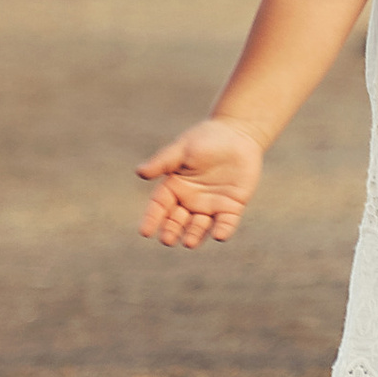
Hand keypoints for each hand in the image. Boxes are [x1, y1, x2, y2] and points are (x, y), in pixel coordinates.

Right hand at [136, 119, 263, 248]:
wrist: (237, 133)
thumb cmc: (206, 138)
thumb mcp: (182, 149)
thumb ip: (163, 162)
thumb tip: (140, 172)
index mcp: (174, 187)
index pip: (159, 206)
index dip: (151, 219)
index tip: (145, 232)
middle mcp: (190, 200)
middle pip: (177, 221)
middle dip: (171, 231)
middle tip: (167, 239)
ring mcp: (211, 205)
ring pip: (199, 226)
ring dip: (194, 235)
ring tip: (189, 243)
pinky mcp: (232, 206)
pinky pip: (226, 222)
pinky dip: (223, 230)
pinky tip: (219, 235)